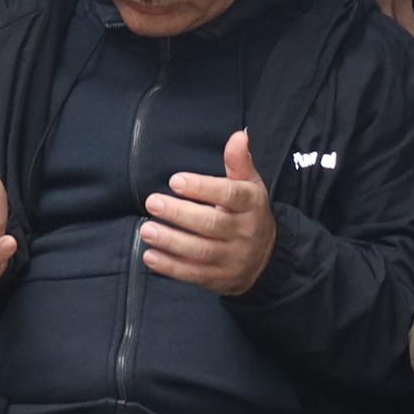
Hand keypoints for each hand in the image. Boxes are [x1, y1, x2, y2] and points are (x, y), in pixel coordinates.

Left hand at [142, 130, 277, 295]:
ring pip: (201, 251)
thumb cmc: (248, 213)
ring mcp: (232, 258)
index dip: (203, 188)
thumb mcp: (249, 186)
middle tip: (152, 202)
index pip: (230, 196)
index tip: (175, 180)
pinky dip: (170, 267)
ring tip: (146, 229)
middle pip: (212, 225)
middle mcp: (244, 232)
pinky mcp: (219, 278)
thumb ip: (239, 162)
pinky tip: (150, 255)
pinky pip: (194, 274)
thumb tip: (239, 134)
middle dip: (180, 214)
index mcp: (251, 205)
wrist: (266, 258)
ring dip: (171, 241)